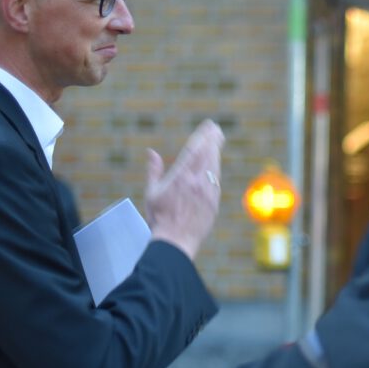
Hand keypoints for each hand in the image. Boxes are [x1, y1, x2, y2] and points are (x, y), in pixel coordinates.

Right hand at [145, 119, 224, 259]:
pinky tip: (215, 166)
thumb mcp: (152, 193)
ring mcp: (208, 192)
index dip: (203, 136)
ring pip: (215, 167)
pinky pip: (216, 182)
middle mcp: (197, 182)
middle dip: (213, 140)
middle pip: (208, 155)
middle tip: (216, 129)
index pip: (195, 150)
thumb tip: (151, 152)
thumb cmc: (160, 218)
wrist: (176, 242)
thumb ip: (153, 171)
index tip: (208, 126)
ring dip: (216, 153)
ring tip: (217, 142)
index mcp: (181, 176)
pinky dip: (216, 170)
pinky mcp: (214, 203)